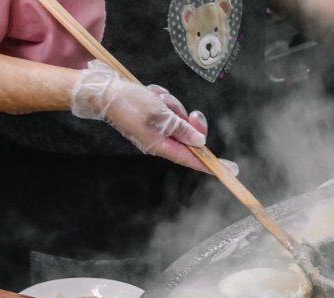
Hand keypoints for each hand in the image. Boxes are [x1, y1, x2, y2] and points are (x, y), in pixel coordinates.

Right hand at [69, 61, 234, 173]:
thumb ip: (182, 128)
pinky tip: (151, 95)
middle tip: (193, 114)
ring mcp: (157, 129)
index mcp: (160, 145)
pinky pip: (169, 109)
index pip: (191, 158)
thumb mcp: (159, 113)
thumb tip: (200, 142)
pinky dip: (163, 100)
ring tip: (156, 98)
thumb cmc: (128, 102)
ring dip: (172, 105)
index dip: (211, 164)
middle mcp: (160, 141)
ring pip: (180, 118)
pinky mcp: (154, 118)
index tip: (230, 170)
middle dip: (189, 121)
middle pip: (190, 136)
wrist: (103, 91)